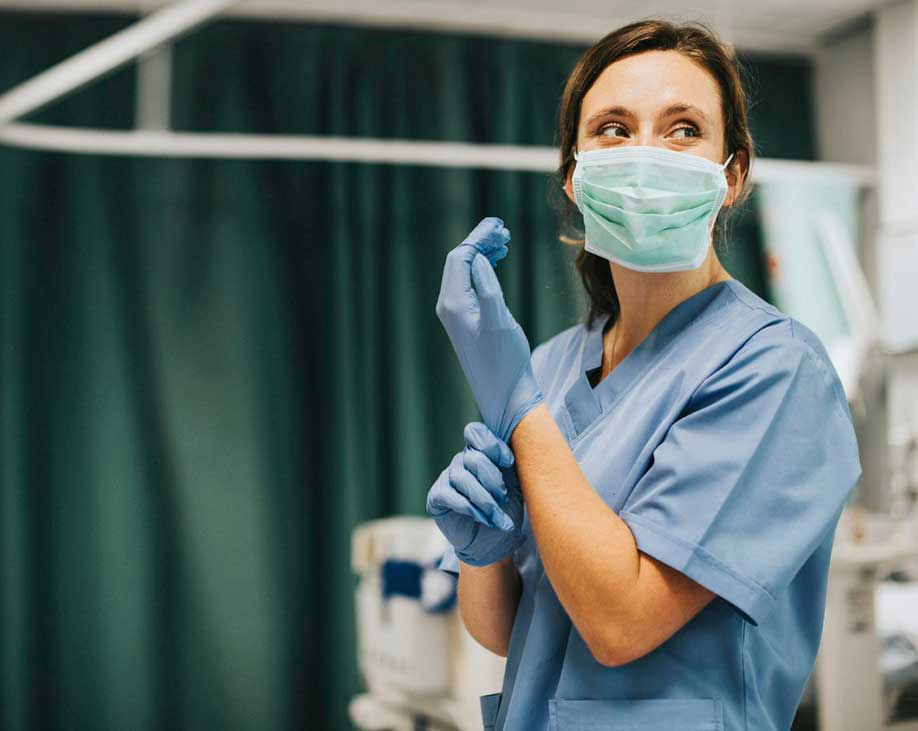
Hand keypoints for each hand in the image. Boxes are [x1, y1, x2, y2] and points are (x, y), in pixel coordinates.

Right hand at [426, 422, 524, 566]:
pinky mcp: (436, 498)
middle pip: (473, 458)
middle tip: (503, 498)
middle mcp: (461, 461)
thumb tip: (519, 443)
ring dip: (484, 499)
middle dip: (492, 480)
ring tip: (497, 516)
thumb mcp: (515, 483)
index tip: (509, 463)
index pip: (476, 433)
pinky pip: (449, 495)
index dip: (492, 445)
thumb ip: (512, 462)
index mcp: (480, 452)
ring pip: (462, 478)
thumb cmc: (507, 509)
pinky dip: (469, 508)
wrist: (496, 542)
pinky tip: (483, 518)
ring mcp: (447, 478)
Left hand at [435, 217, 543, 442]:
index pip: (460, 257)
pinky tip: (496, 264)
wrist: (504, 393)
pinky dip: (482, 269)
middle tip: (504, 231)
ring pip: (464, 271)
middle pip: (459, 261)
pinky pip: (469, 285)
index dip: (478, 237)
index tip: (499, 226)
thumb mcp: (499, 321)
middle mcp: (449, 306)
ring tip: (505, 244)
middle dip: (480, 242)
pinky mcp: (465, 321)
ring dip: (482, 254)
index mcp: (453, 303)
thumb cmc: (505, 360)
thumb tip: (478, 259)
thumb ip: (487, 287)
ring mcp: (455, 314)